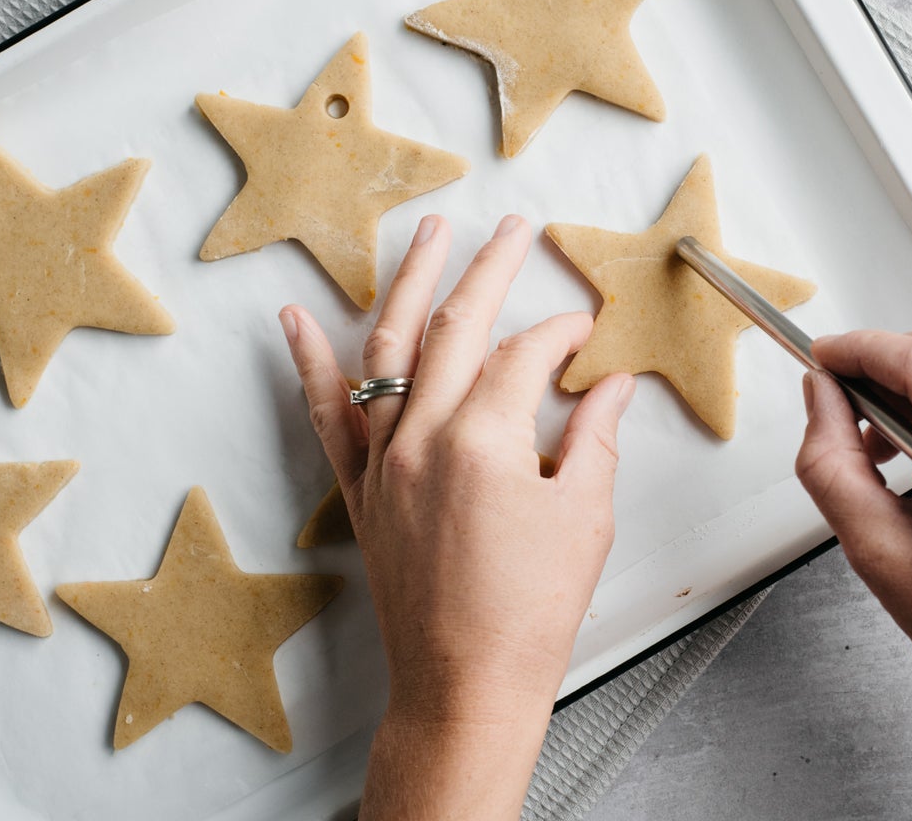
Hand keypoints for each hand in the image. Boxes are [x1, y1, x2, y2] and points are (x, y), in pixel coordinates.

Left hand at [280, 214, 633, 819]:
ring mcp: (383, 462)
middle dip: (489, 268)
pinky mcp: (360, 491)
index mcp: (483, 440)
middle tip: (514, 227)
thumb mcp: (586, 518)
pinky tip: (297, 318)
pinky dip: (311, 362)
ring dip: (408, 284)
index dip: (562, 333)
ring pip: (389, 350)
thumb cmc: (529, 613)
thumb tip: (613, 388)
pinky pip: (328, 413)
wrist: (465, 684)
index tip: (586, 331)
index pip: (526, 354)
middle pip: (456, 327)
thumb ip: (597, 439)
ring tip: (426, 234)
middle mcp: (422, 438)